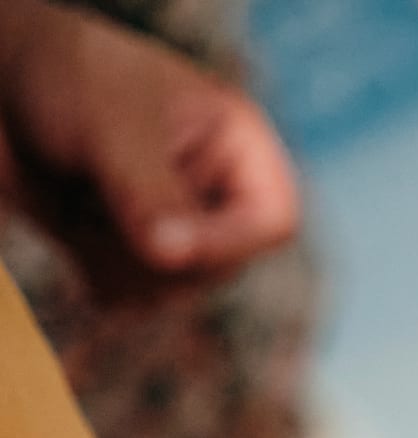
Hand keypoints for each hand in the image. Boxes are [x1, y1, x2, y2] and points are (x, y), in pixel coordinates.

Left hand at [0, 0, 298, 297]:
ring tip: (77, 201)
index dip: (228, 244)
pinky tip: (70, 225)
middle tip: (98, 199)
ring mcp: (175, 227)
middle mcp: (217, 192)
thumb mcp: (112, 127)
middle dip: (154, 251)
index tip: (163, 245)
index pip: (273, 221)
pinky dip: (96, 277)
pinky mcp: (129, 253)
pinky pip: (131, 301)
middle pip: (220, 267)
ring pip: (172, 291)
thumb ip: (148, 192)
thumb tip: (173, 258)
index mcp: (239, 147)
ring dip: (116, 261)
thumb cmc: (64, 76)